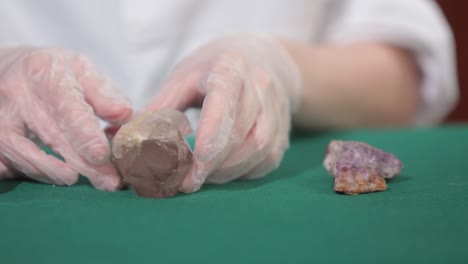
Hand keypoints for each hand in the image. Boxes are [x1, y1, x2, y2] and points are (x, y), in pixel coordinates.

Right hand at [0, 47, 132, 190]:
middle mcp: (16, 93)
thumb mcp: (81, 70)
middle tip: (108, 182)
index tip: (101, 155)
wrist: (6, 68)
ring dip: (53, 171)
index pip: (65, 106)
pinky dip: (29, 171)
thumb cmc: (52, 72)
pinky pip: (5, 159)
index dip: (84, 132)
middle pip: (51, 134)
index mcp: (45, 73)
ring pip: (23, 151)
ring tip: (78, 180)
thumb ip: (104, 93)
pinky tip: (51, 177)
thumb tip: (124, 115)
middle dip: (82, 163)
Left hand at [146, 34, 301, 192]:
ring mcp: (276, 110)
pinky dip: (244, 173)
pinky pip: (268, 159)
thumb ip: (159, 108)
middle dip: (212, 163)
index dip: (210, 134)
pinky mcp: (283, 131)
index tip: (193, 162)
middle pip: (241, 132)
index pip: (224, 101)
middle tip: (185, 183)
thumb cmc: (215, 69)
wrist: (263, 61)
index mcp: (230, 67)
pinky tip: (223, 173)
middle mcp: (260, 86)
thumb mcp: (184, 77)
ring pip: (259, 148)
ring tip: (201, 179)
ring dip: (227, 171)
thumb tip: (127, 141)